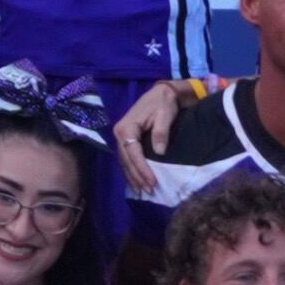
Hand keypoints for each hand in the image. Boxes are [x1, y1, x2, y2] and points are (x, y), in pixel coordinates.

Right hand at [113, 79, 187, 198]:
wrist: (161, 93)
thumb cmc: (163, 103)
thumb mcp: (165, 114)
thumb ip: (161, 132)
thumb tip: (159, 152)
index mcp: (127, 127)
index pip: (133, 152)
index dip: (142, 168)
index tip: (152, 182)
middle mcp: (119, 133)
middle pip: (126, 160)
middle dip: (137, 176)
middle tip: (149, 190)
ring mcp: (121, 137)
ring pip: (125, 161)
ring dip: (134, 177)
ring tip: (143, 191)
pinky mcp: (126, 140)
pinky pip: (127, 159)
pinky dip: (132, 171)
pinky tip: (138, 181)